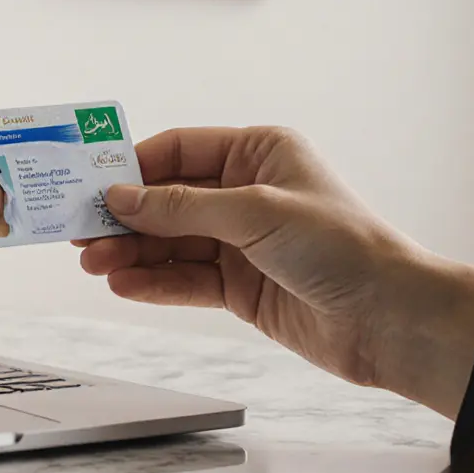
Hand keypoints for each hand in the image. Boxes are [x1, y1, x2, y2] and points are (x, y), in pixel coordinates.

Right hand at [76, 127, 473, 417]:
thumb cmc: (345, 247)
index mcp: (258, 154)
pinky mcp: (241, 286)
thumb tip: (121, 198)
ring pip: (171, 243)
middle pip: (167, 201)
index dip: (132, 169)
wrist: (391, 320)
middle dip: (125, 218)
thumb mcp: (255, 213)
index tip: (91, 186)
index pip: (178, 152)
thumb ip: (181, 207)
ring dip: (131, 253)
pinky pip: (185, 279)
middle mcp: (247, 194)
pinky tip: (123, 284)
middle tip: (81, 232)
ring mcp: (242, 242)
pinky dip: (153, 282)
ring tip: (94, 264)